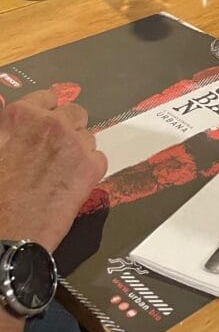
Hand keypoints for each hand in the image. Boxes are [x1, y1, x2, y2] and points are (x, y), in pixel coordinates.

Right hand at [0, 90, 106, 250]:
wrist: (7, 234)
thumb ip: (6, 126)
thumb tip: (6, 107)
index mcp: (22, 115)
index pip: (47, 97)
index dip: (46, 113)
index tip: (44, 126)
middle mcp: (52, 122)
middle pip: (74, 112)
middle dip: (66, 128)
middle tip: (54, 151)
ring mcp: (74, 143)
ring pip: (87, 136)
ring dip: (77, 149)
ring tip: (59, 172)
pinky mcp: (91, 167)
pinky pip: (98, 158)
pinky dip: (87, 169)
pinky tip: (69, 185)